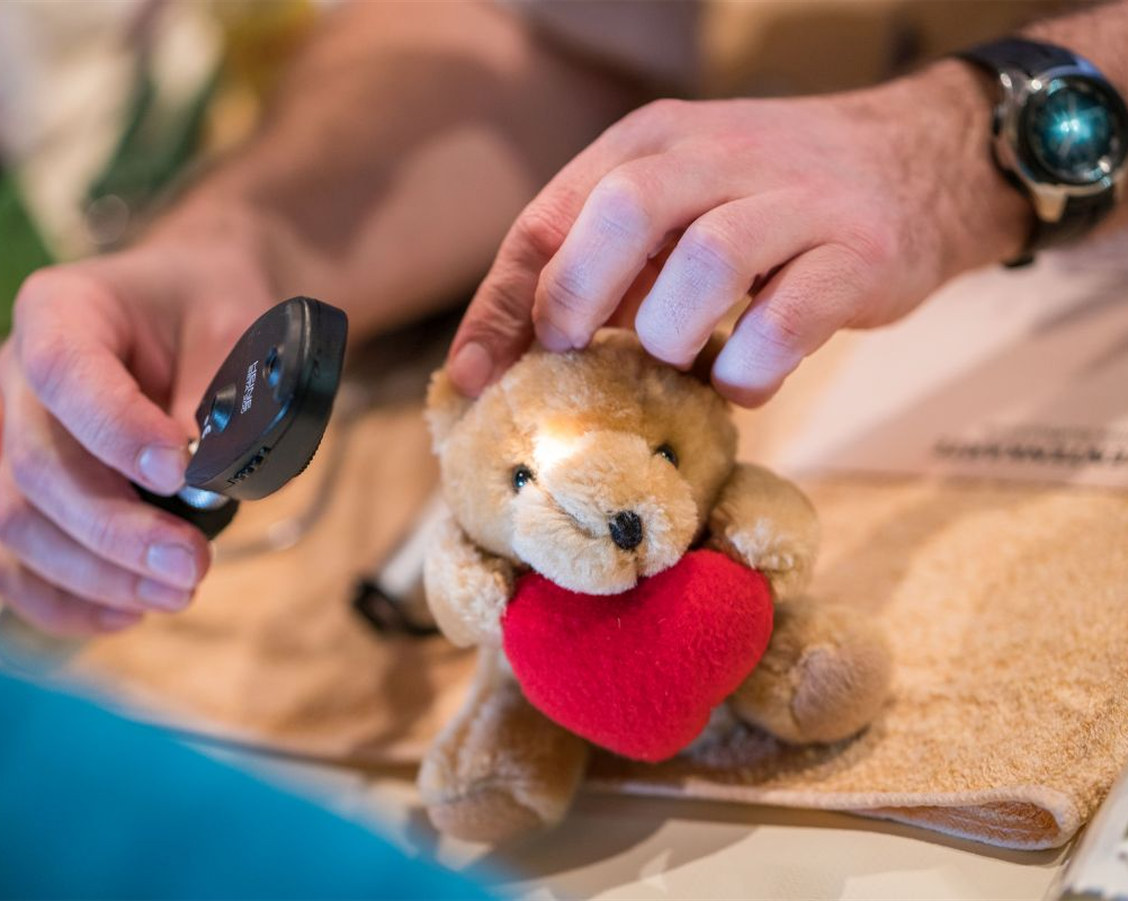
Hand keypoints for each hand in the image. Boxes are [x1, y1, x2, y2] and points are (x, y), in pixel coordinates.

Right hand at [0, 214, 275, 635]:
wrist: (205, 310)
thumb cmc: (218, 308)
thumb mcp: (239, 325)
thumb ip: (219, 394)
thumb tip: (201, 481)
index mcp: (63, 310)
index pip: (64, 372)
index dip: (114, 430)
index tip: (178, 474)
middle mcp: (22, 377)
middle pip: (37, 468)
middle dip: (116, 530)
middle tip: (193, 564)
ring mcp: (20, 439)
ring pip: (21, 525)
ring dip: (97, 575)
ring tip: (178, 592)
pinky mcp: (34, 495)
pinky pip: (17, 563)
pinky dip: (64, 600)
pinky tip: (128, 613)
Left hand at [447, 61, 1030, 404]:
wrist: (922, 160)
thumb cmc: (771, 201)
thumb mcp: (679, 203)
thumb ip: (608, 261)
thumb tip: (517, 355)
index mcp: (655, 142)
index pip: (553, 215)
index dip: (505, 302)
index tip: (475, 376)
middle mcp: (721, 156)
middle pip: (625, 209)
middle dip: (580, 297)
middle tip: (575, 356)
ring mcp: (797, 201)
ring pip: (710, 259)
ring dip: (674, 334)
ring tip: (679, 363)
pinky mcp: (858, 255)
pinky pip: (791, 317)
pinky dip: (752, 367)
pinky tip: (742, 383)